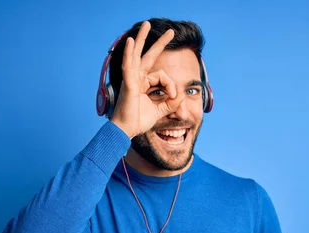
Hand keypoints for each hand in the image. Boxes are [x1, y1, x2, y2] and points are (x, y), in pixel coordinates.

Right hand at [110, 20, 185, 137]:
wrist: (126, 131)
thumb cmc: (138, 121)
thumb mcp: (160, 111)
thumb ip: (171, 103)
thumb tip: (181, 95)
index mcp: (144, 83)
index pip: (162, 76)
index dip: (171, 85)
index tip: (174, 96)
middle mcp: (137, 78)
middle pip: (148, 56)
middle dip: (158, 43)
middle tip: (171, 32)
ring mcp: (131, 79)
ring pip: (136, 54)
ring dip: (141, 38)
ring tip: (146, 25)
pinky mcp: (128, 83)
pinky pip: (128, 65)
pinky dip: (128, 53)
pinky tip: (129, 41)